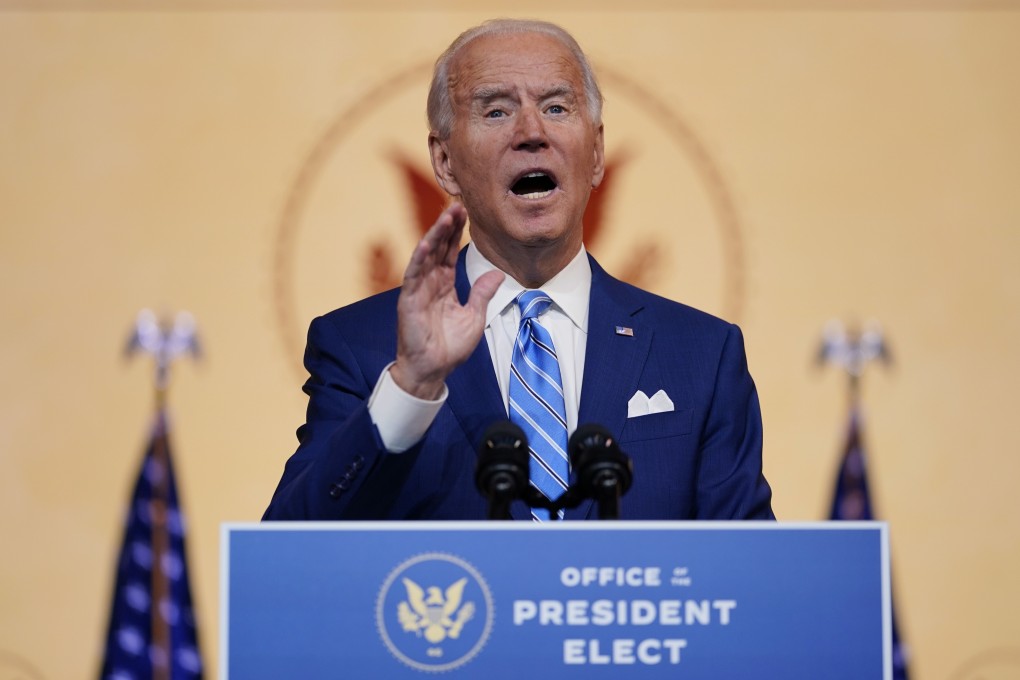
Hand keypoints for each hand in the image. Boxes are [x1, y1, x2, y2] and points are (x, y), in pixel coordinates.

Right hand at [390, 203, 503, 399]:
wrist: (433, 370)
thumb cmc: (450, 347)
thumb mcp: (474, 317)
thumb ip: (483, 293)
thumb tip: (498, 273)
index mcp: (445, 285)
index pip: (450, 252)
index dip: (456, 232)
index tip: (465, 212)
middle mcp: (430, 283)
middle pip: (438, 248)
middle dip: (447, 226)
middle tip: (457, 204)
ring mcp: (418, 290)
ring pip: (426, 255)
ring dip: (435, 234)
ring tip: (445, 216)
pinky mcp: (409, 301)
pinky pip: (414, 275)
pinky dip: (420, 258)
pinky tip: (427, 242)